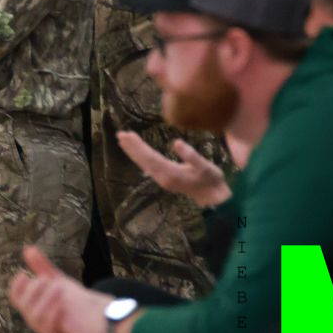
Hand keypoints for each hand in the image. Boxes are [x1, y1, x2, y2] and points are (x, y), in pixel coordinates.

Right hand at [7, 247, 110, 332]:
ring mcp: (48, 330)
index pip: (16, 298)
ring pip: (34, 317)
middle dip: (33, 291)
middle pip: (23, 306)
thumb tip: (27, 248)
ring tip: (57, 287)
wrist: (101, 318)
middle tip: (45, 279)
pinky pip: (49, 327)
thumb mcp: (58, 281)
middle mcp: (37, 320)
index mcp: (34, 307)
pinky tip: (61, 303)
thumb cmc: (77, 300)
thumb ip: (42, 267)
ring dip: (44, 300)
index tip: (24, 273)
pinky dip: (52, 313)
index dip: (16, 286)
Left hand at [116, 132, 231, 207]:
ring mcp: (162, 179)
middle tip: (119, 134)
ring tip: (123, 141)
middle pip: (143, 160)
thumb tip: (176, 142)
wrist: (213, 198)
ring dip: (133, 152)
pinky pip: (148, 166)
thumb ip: (192, 156)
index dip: (138, 146)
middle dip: (131, 147)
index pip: (149, 157)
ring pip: (144, 164)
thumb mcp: (205, 167)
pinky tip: (135, 153)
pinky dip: (140, 157)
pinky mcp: (164, 179)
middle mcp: (162, 177)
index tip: (127, 134)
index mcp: (170, 173)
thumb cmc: (211, 180)